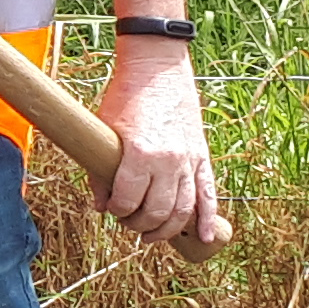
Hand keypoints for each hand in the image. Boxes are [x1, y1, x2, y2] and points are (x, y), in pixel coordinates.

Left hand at [95, 42, 229, 249]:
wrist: (158, 69)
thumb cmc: (126, 96)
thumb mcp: (104, 130)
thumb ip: (100, 171)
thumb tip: (100, 206)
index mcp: (141, 153)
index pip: (128, 201)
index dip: (116, 211)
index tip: (110, 209)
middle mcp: (169, 161)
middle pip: (158, 212)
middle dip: (139, 224)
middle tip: (127, 221)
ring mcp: (189, 160)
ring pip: (183, 210)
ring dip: (167, 229)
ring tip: (150, 235)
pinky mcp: (202, 156)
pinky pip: (209, 194)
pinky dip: (208, 219)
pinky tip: (206, 238)